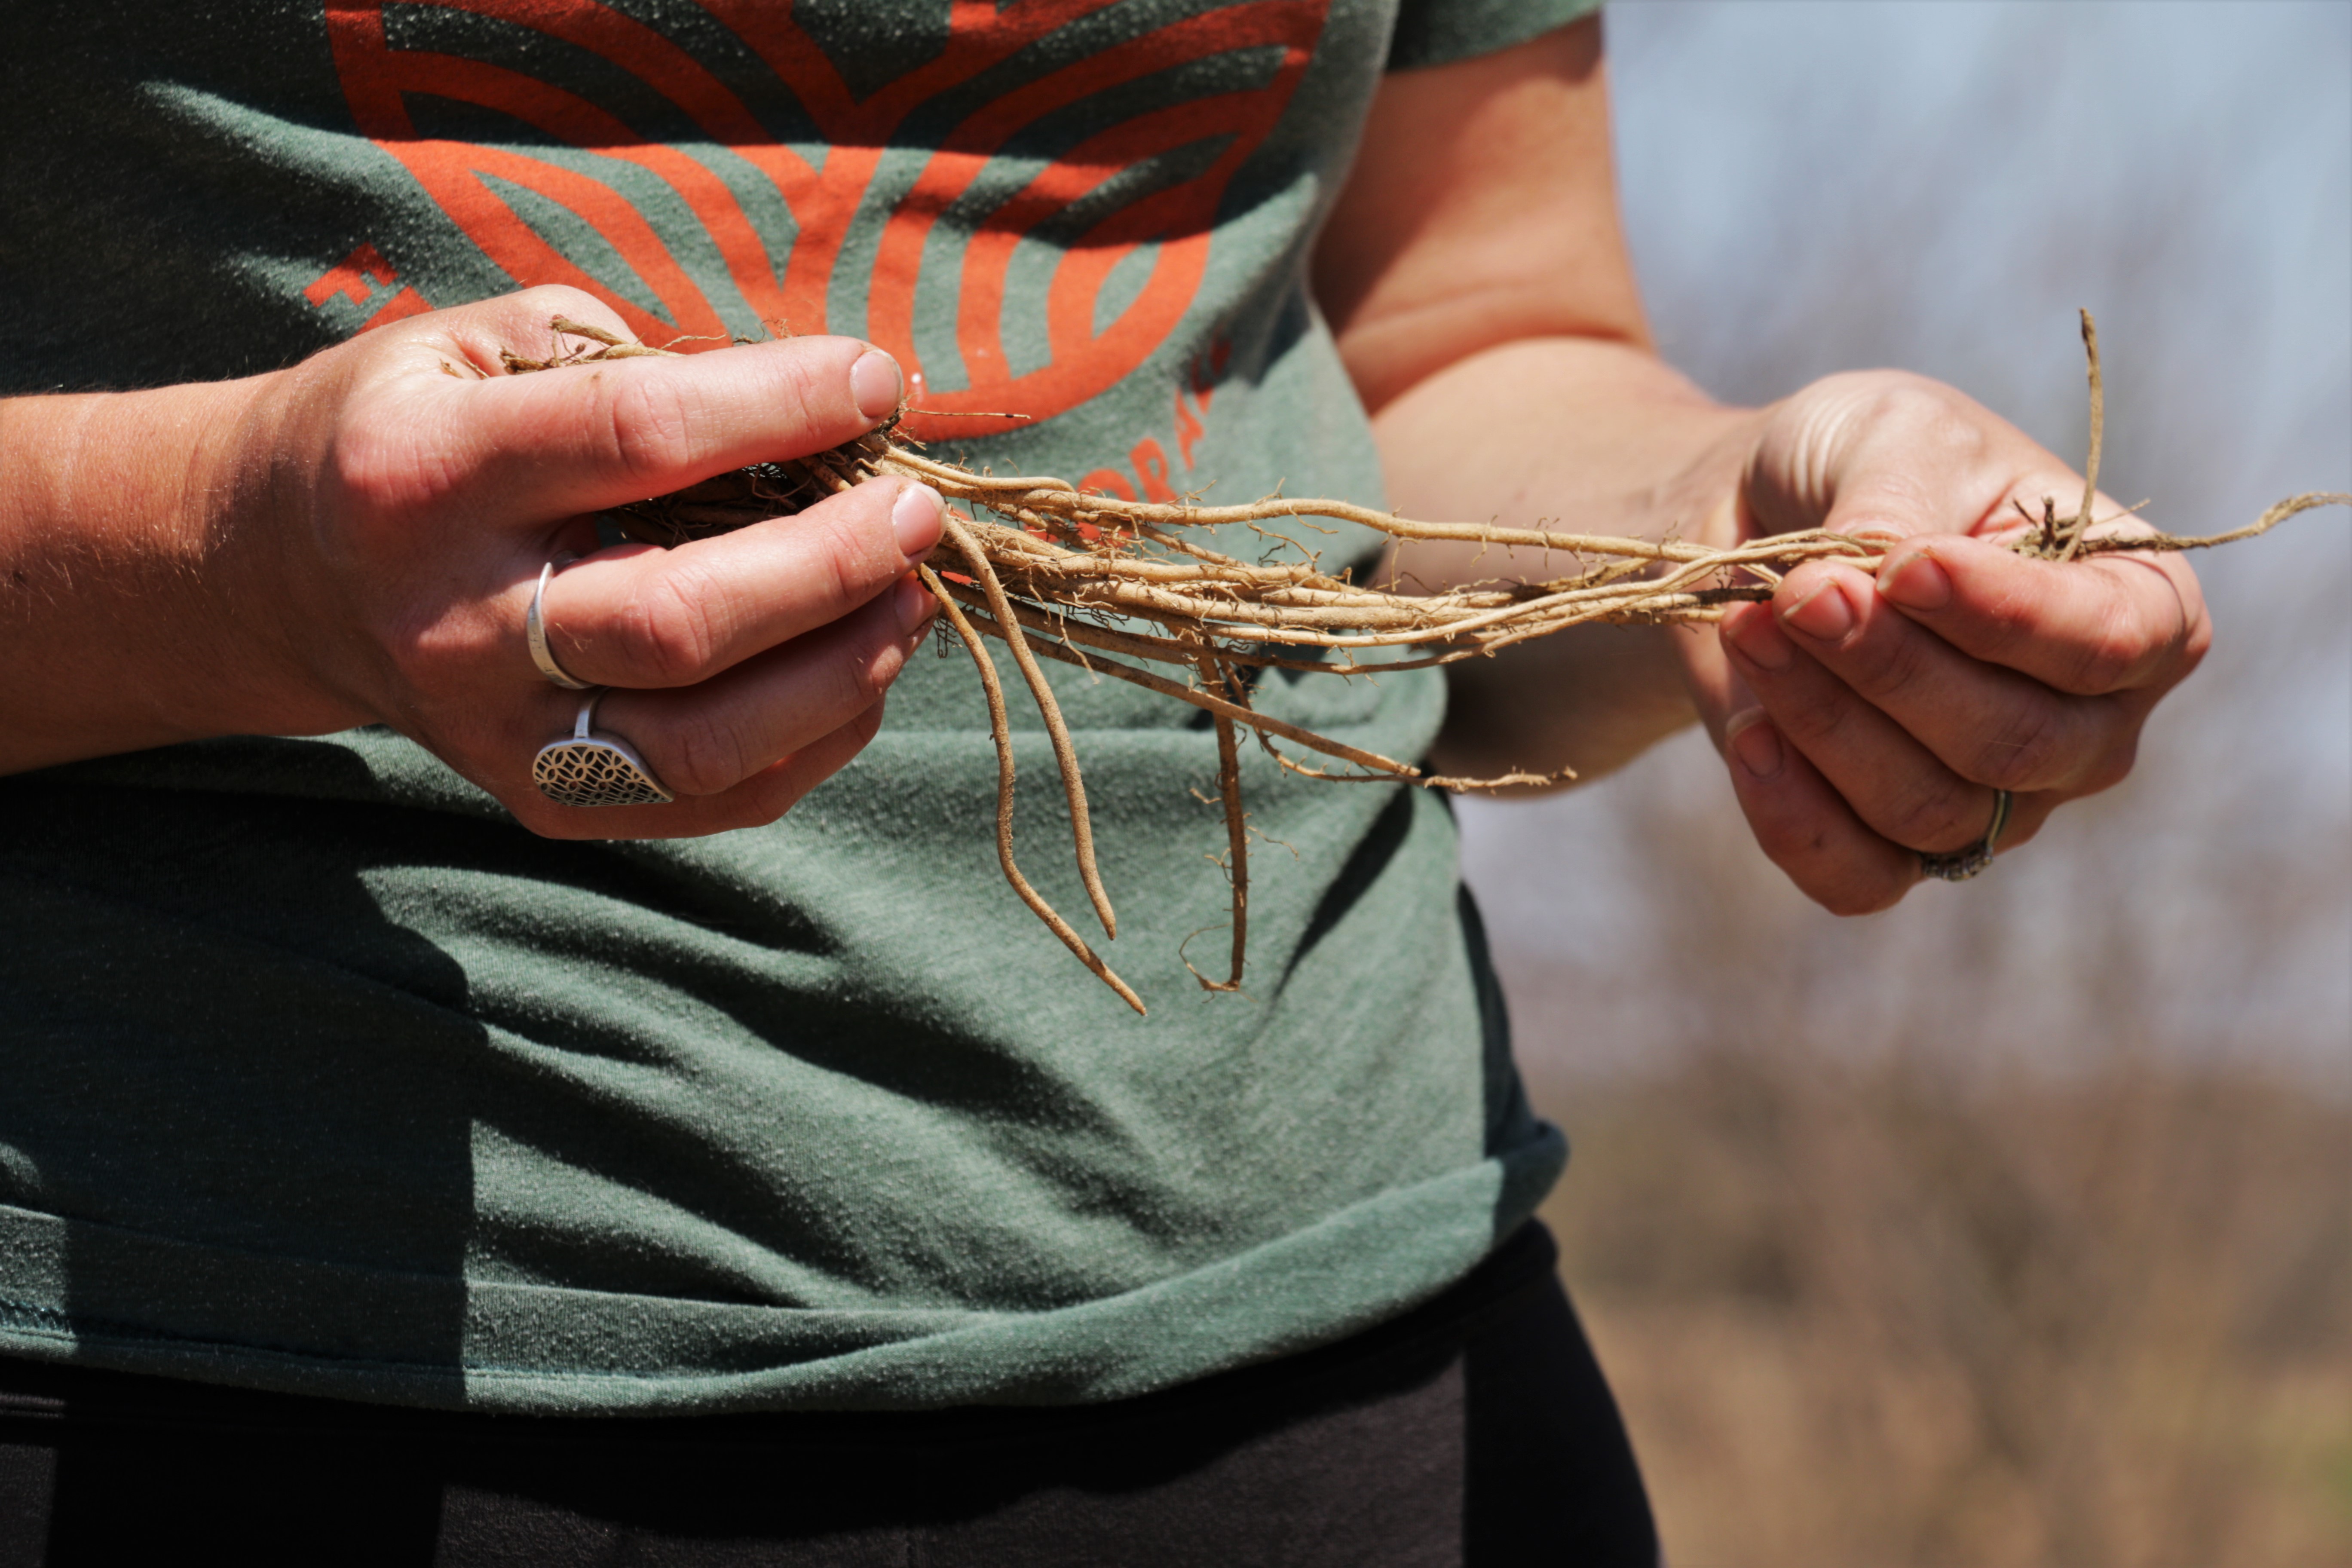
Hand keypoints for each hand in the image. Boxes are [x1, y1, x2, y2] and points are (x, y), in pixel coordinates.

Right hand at [27, 286, 940, 836]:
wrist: (282, 573)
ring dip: (844, 667)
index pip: (636, 437)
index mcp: (426, 473)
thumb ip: (642, 365)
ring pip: (710, 739)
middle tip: (917, 511)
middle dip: (832, 562)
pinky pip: (718, 799)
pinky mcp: (546, 803)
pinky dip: (818, 736)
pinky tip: (859, 663)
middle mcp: (457, 620)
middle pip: (682, 619)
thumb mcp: (489, 345)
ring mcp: (500, 733)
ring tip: (907, 593)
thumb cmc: (418, 433)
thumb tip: (820, 405)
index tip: (875, 381)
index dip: (779, 406)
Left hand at [1679, 371, 2209, 912]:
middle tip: (1798, 589)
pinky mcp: (1892, 849)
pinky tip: (1749, 735)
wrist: (1754, 519)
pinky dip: (1793, 816)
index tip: (1905, 563)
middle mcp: (2085, 725)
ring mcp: (1997, 803)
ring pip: (1929, 808)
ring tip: (1749, 626)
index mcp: (2136, 607)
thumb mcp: (1894, 434)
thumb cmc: (1860, 466)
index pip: (2107, 645)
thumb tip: (1879, 575)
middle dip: (1890, 668)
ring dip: (1822, 719)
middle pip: (2012, 743)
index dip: (2004, 616)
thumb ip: (1903, 500)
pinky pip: (1860, 878)